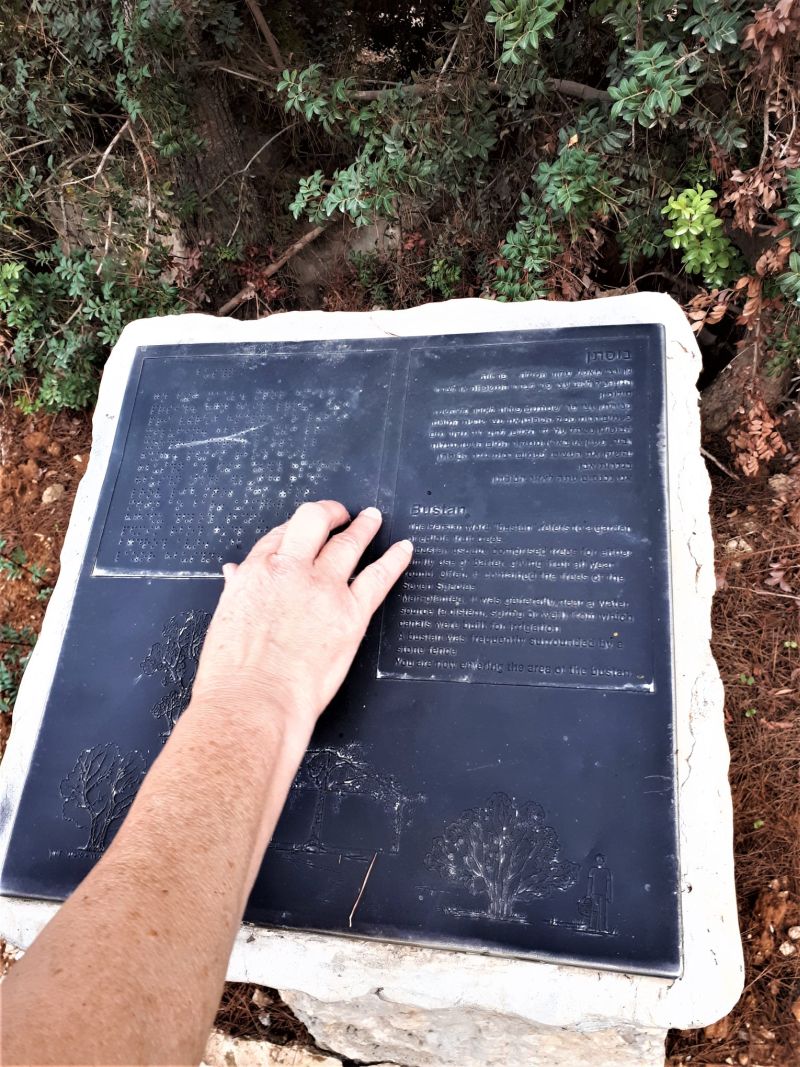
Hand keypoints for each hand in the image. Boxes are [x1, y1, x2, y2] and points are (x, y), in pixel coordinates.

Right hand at [192, 500, 411, 732]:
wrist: (254, 701)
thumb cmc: (233, 673)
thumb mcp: (225, 619)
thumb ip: (238, 590)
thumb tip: (235, 574)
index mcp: (257, 572)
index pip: (280, 535)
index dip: (294, 530)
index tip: (302, 533)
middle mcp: (291, 571)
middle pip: (314, 522)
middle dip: (329, 513)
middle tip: (340, 513)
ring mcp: (324, 589)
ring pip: (349, 543)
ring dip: (363, 527)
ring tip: (373, 518)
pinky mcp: (351, 613)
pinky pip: (379, 577)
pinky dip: (395, 560)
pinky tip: (404, 549)